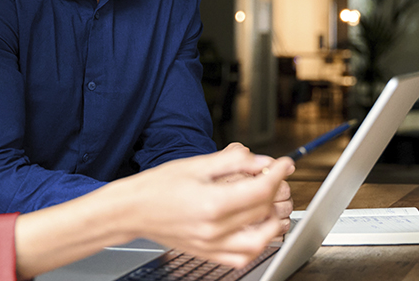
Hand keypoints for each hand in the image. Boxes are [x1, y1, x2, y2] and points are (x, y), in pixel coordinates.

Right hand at [109, 143, 294, 267]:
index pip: (261, 189)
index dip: (278, 173)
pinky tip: (256, 230)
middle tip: (273, 176)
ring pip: (260, 240)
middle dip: (275, 190)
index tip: (285, 163)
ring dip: (272, 221)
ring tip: (270, 205)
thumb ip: (232, 161)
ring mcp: (212, 245)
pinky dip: (256, 245)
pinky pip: (242, 257)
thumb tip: (262, 160)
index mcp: (212, 203)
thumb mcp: (196, 164)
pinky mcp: (208, 253)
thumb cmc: (159, 186)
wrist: (133, 210)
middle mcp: (214, 228)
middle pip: (262, 211)